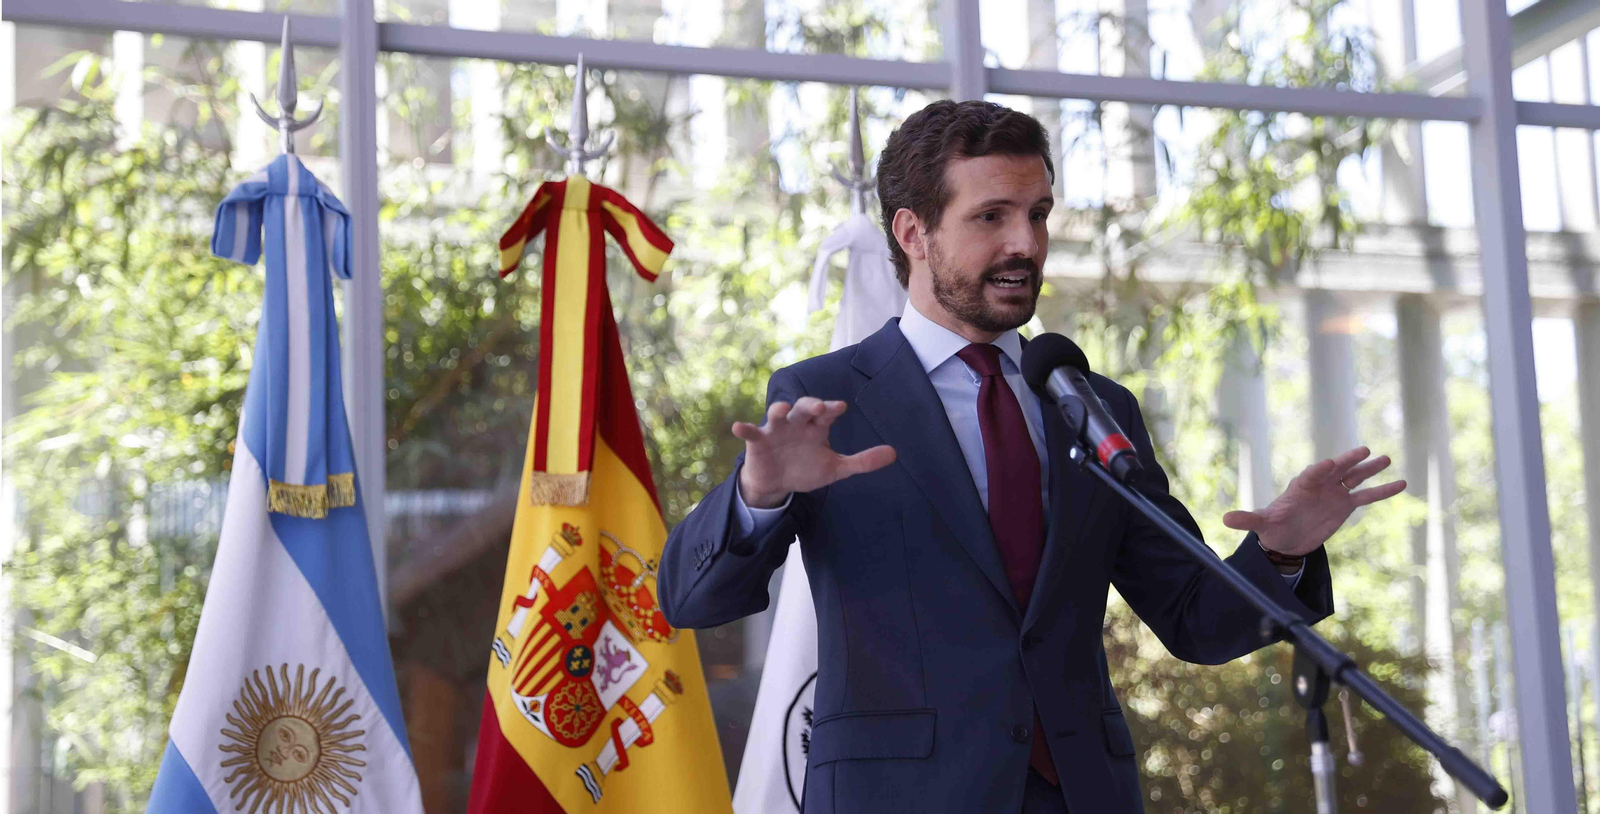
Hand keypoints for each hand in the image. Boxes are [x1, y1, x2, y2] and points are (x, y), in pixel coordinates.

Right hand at [731, 397, 895, 507]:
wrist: (777, 484)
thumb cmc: (806, 469)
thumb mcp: (836, 468)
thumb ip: (863, 462)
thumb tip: (895, 453)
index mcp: (816, 427)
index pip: (827, 413)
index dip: (832, 408)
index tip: (839, 408)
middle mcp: (797, 423)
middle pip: (804, 407)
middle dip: (811, 405)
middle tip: (820, 407)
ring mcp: (776, 430)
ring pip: (777, 413)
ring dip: (779, 409)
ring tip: (782, 408)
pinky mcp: (758, 442)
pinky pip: (750, 432)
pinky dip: (745, 428)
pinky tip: (738, 427)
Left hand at [1222, 446, 1405, 556]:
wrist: (1286, 539)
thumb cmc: (1273, 527)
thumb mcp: (1260, 525)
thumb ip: (1247, 519)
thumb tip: (1225, 519)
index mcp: (1300, 486)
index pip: (1310, 475)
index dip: (1318, 470)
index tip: (1327, 464)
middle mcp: (1320, 485)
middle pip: (1336, 470)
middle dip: (1348, 460)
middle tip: (1364, 450)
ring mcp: (1334, 493)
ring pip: (1354, 478)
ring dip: (1369, 470)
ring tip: (1386, 459)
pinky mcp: (1345, 505)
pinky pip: (1367, 496)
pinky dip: (1383, 491)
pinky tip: (1401, 484)